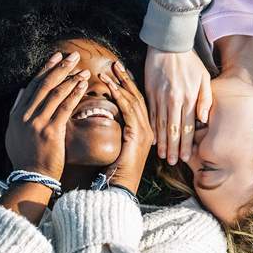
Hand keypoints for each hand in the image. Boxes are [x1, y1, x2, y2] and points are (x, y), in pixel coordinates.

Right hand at [5, 51, 89, 179]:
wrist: (32, 177)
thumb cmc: (26, 157)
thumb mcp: (14, 133)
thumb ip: (17, 110)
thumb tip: (23, 90)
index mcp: (17, 114)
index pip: (33, 85)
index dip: (46, 69)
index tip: (56, 57)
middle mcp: (25, 116)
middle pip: (45, 85)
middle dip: (60, 68)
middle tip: (73, 56)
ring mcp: (37, 123)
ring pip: (56, 93)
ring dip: (71, 79)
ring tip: (83, 70)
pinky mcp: (51, 131)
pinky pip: (65, 107)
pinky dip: (74, 93)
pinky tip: (83, 85)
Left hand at [99, 61, 153, 193]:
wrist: (118, 189)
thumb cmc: (114, 172)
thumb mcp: (116, 148)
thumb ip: (116, 132)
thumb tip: (104, 118)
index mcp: (144, 132)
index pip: (137, 103)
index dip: (128, 86)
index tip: (118, 72)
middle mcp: (148, 130)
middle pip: (137, 97)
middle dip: (125, 79)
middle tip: (115, 64)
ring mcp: (145, 132)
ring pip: (133, 101)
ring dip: (120, 84)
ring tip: (109, 70)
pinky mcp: (137, 135)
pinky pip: (128, 110)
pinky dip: (118, 96)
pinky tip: (110, 86)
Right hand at [144, 47, 210, 164]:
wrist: (168, 44)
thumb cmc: (190, 62)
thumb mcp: (204, 78)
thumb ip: (205, 99)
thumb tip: (204, 119)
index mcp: (188, 98)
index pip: (187, 127)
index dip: (186, 144)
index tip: (185, 157)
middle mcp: (173, 100)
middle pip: (173, 129)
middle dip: (173, 148)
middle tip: (172, 162)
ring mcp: (160, 97)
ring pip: (161, 124)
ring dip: (161, 142)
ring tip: (162, 155)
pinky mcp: (149, 92)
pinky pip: (150, 114)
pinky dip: (151, 128)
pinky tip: (152, 138)